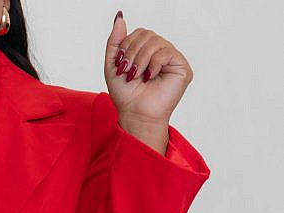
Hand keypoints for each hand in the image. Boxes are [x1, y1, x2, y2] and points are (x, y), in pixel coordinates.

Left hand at [104, 10, 193, 128]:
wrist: (134, 114)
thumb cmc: (125, 94)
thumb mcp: (112, 65)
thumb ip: (115, 41)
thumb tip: (120, 16)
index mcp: (146, 51)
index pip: (139, 33)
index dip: (126, 45)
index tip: (120, 66)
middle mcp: (161, 52)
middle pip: (147, 34)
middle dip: (132, 52)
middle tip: (128, 71)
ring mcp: (172, 59)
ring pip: (156, 42)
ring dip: (141, 59)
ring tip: (136, 75)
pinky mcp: (181, 67)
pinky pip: (167, 52)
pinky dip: (154, 64)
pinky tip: (149, 77)